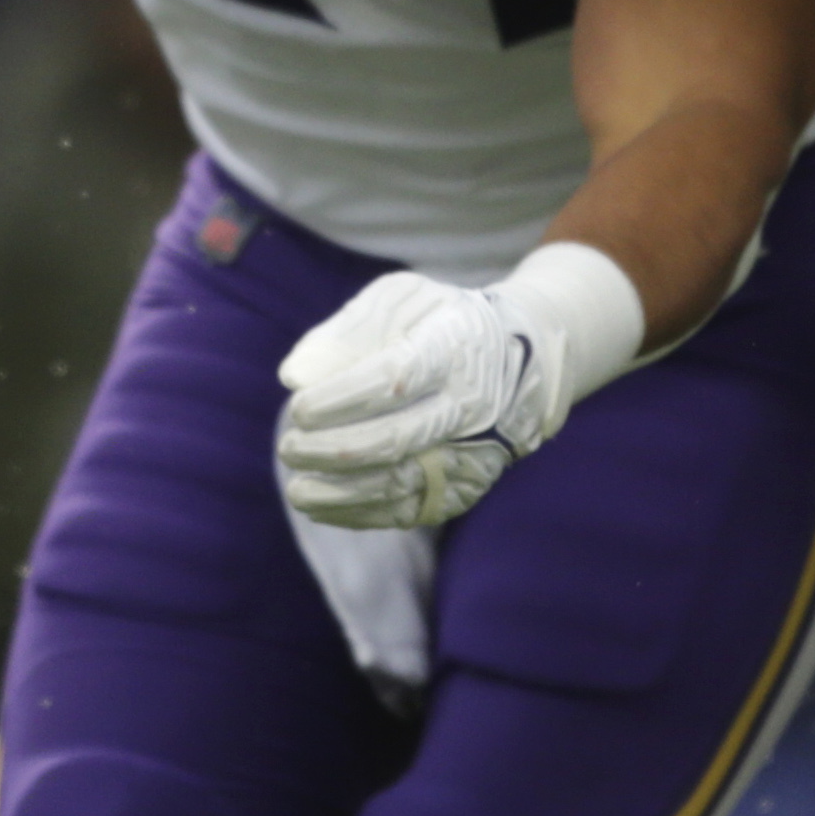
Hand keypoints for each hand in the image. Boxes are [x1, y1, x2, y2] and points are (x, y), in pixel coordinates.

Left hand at [273, 273, 571, 530]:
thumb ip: (346, 332)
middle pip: (396, 438)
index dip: (341, 399)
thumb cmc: (442, 321)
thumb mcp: (401, 300)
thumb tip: (293, 377)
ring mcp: (473, 450)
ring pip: (402, 482)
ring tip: (296, 490)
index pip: (394, 380)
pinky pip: (413, 510)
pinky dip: (362, 514)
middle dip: (333, 450)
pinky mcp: (468, 485)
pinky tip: (323, 507)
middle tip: (288, 448)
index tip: (298, 408)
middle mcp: (469, 405)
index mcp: (452, 350)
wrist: (526, 359)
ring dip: (341, 492)